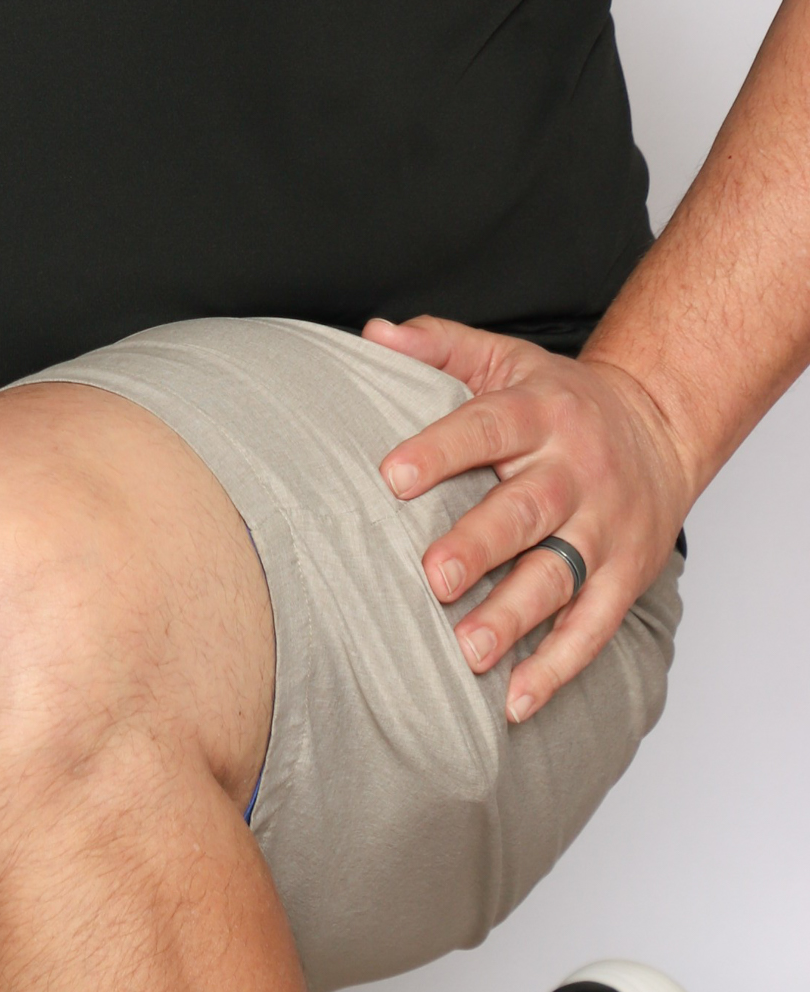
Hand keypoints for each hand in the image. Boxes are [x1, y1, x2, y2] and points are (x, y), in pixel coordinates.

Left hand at [365, 313, 698, 722]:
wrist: (659, 425)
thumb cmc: (561, 398)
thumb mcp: (504, 357)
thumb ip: (439, 344)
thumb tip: (374, 333)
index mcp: (539, 413)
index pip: (485, 428)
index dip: (439, 450)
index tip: (391, 476)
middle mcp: (575, 471)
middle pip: (526, 510)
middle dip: (480, 545)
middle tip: (434, 577)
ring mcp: (605, 528)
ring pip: (561, 575)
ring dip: (516, 617)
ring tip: (470, 652)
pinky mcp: (626, 576)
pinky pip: (594, 626)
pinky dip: (558, 667)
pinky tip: (518, 698)